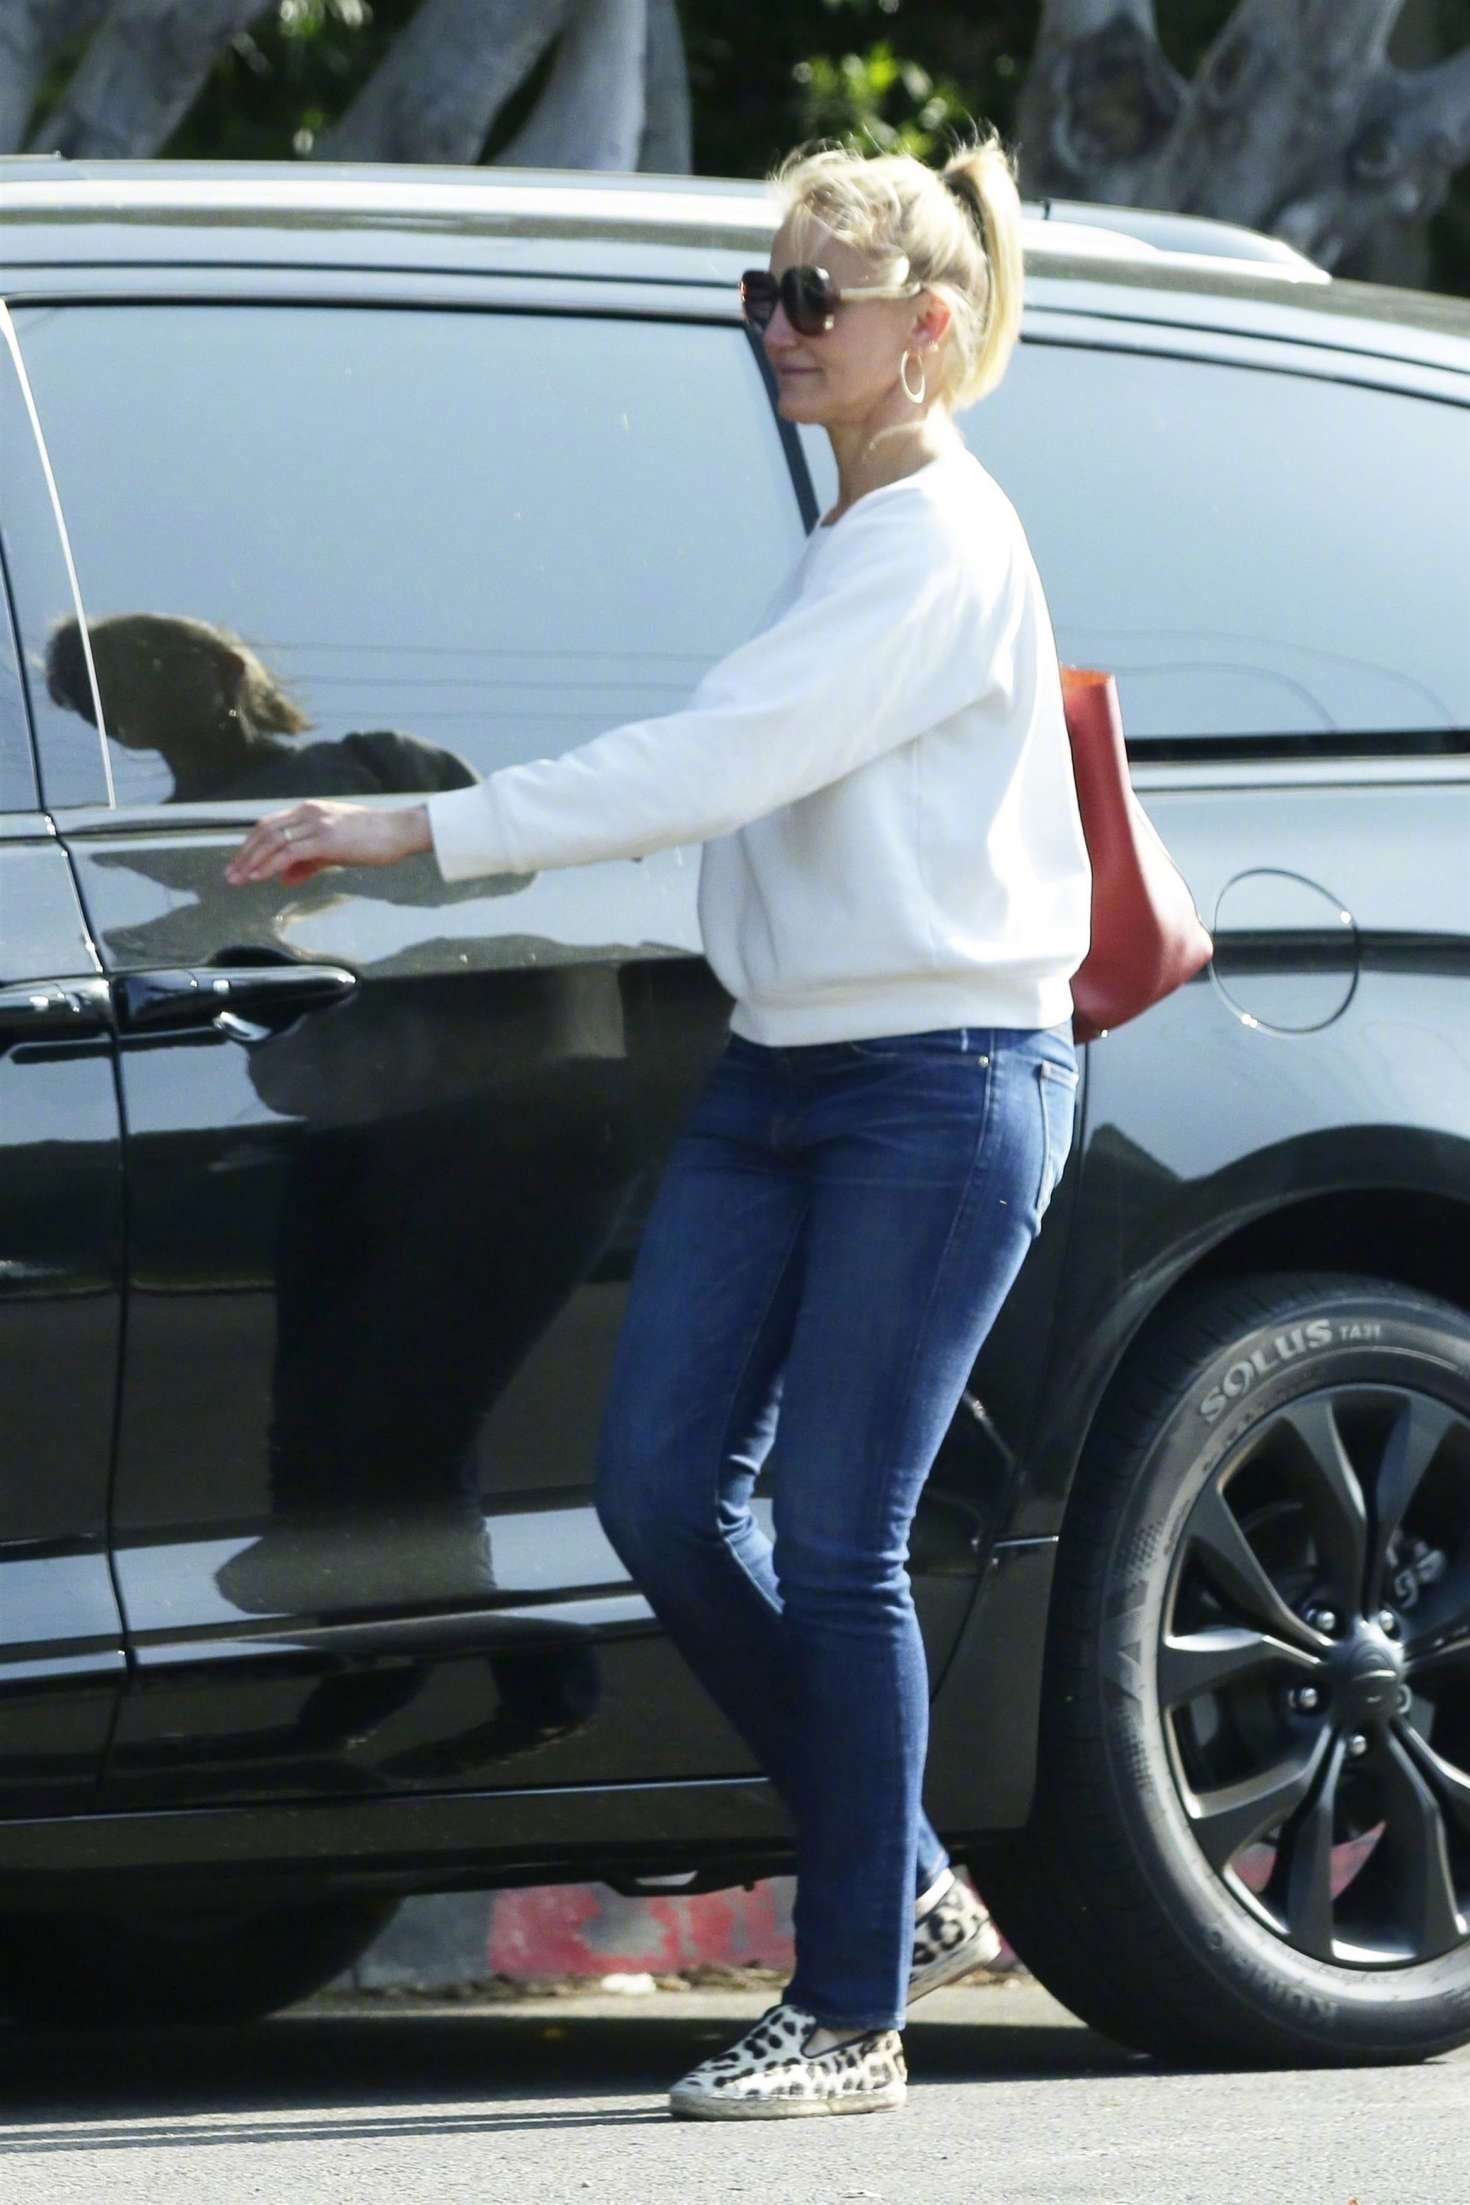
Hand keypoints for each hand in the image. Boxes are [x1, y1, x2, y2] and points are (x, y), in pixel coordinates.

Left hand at [225, 801, 430, 887]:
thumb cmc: (373, 840)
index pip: (270, 824)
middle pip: (264, 831)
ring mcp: (316, 824)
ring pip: (272, 841)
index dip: (250, 844)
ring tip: (238, 879)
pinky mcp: (325, 839)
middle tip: (230, 875)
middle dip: (244, 854)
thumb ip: (308, 863)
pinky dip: (270, 865)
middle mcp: (308, 813)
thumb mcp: (335, 850)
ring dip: (252, 861)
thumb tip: (284, 879)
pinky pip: (289, 852)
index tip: (239, 863)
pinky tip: (260, 877)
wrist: (399, 831)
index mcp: (309, 811)